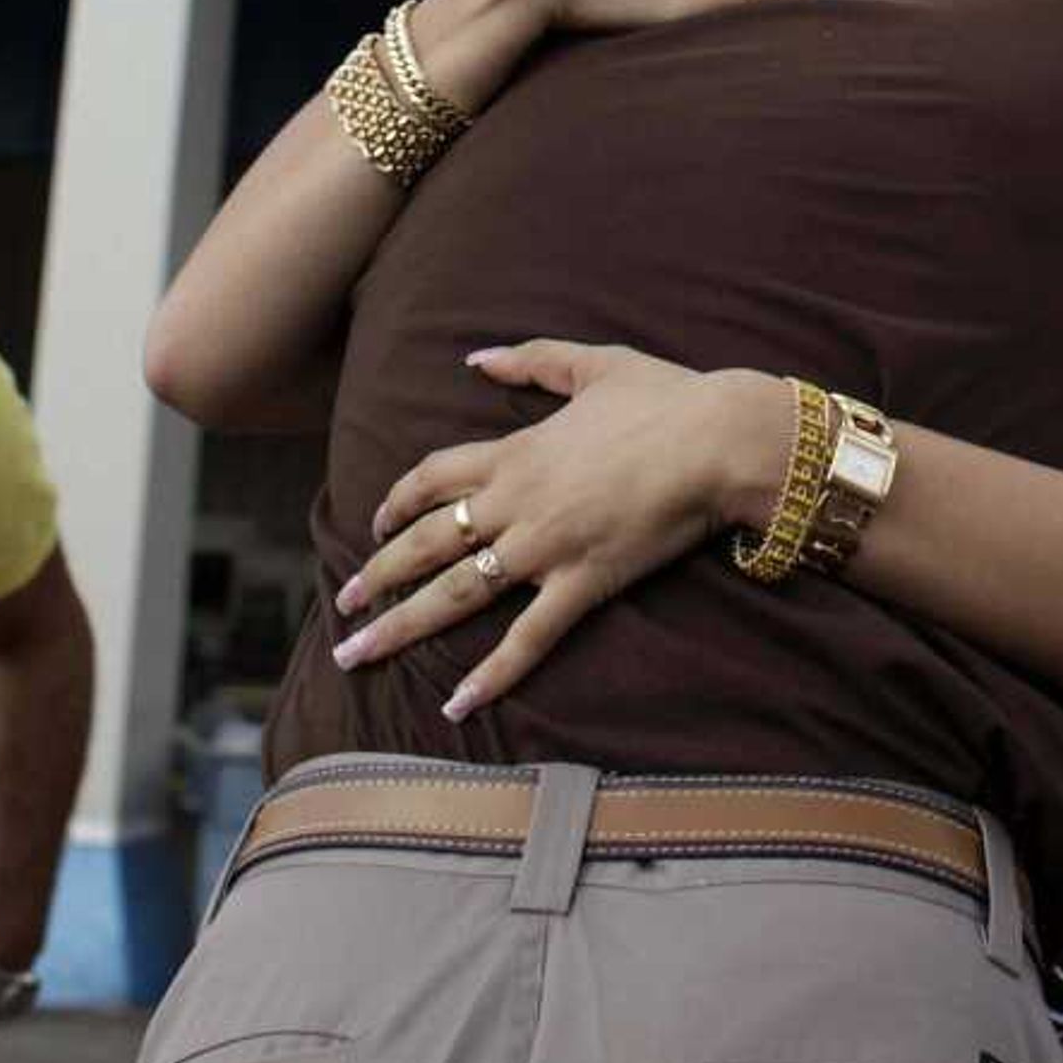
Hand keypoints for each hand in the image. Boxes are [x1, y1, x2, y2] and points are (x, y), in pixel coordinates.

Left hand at [329, 344, 780, 718]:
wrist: (718, 440)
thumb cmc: (665, 398)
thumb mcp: (592, 363)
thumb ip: (530, 358)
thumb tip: (475, 357)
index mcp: (514, 452)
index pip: (432, 479)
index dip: (397, 502)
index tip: (375, 525)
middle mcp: (514, 504)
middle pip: (425, 543)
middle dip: (376, 574)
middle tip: (344, 604)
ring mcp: (544, 548)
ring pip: (455, 595)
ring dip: (401, 625)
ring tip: (358, 652)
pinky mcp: (582, 584)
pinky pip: (527, 639)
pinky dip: (491, 675)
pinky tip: (457, 705)